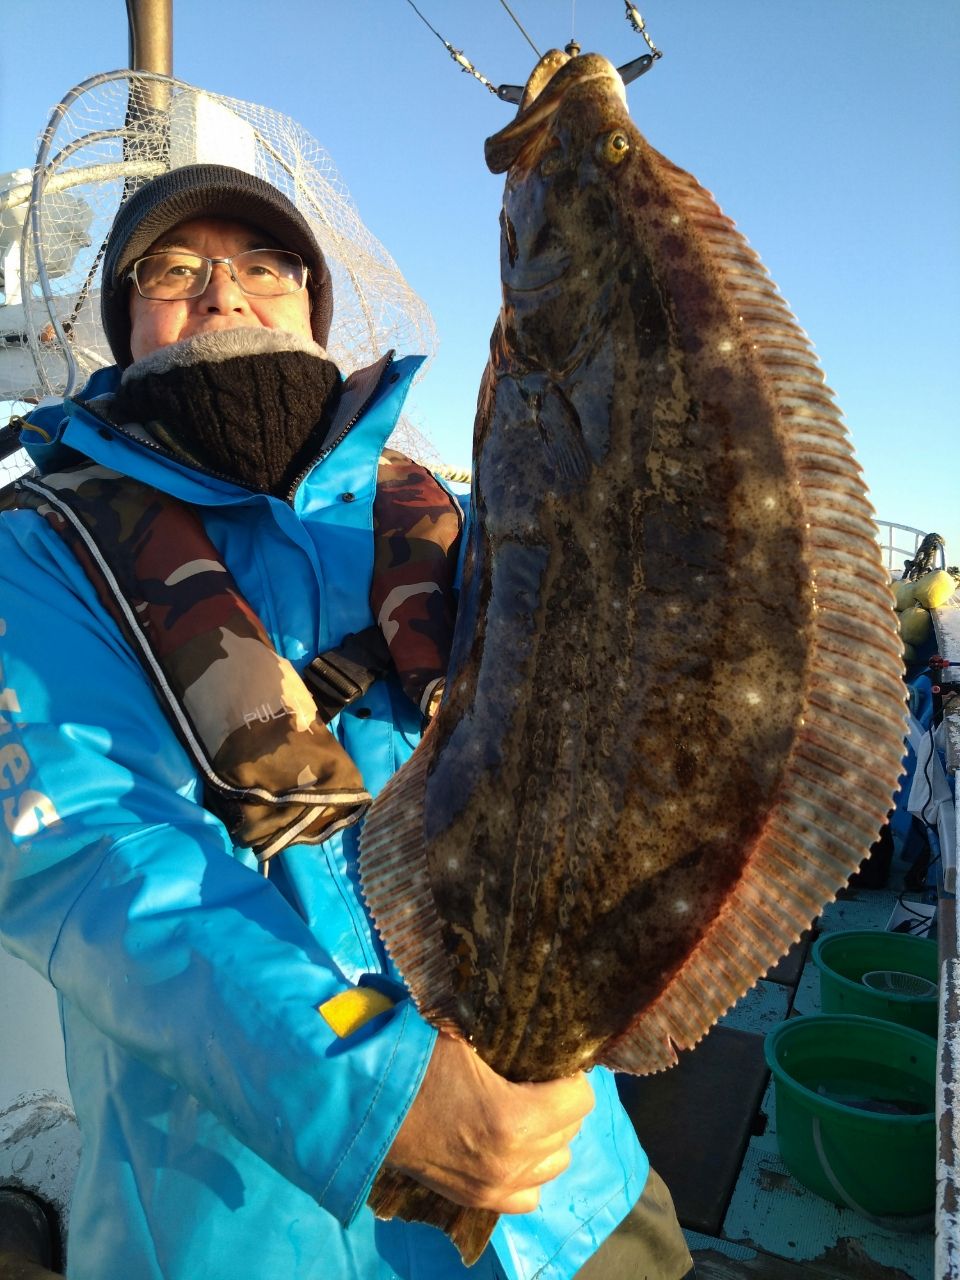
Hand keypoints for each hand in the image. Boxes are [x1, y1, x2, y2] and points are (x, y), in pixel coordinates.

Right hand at [385, 1032, 593, 1213]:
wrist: (369, 1102)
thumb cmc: (420, 1059)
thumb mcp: (472, 1039)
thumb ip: (515, 1043)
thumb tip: (548, 1030)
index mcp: (513, 1118)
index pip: (580, 1100)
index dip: (571, 1076)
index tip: (555, 1064)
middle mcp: (511, 1161)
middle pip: (570, 1131)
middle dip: (561, 1104)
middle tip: (539, 1082)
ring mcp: (494, 1187)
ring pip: (555, 1164)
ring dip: (549, 1137)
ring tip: (528, 1112)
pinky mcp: (477, 1200)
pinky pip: (530, 1195)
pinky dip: (529, 1171)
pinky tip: (514, 1146)